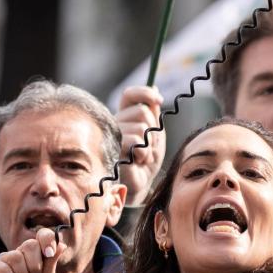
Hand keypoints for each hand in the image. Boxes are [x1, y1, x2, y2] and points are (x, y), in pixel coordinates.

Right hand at [0, 229, 58, 272]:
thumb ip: (51, 265)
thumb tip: (62, 245)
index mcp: (36, 256)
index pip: (42, 236)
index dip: (47, 240)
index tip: (49, 253)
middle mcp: (20, 255)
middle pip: (30, 245)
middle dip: (34, 267)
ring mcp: (5, 260)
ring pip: (15, 256)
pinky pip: (2, 266)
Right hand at [116, 85, 164, 206]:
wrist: (141, 184)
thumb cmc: (147, 160)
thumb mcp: (155, 134)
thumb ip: (154, 113)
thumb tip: (155, 88)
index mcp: (125, 116)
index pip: (130, 95)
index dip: (145, 93)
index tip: (159, 101)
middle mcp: (116, 122)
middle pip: (142, 112)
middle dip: (154, 130)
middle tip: (150, 146)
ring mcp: (113, 135)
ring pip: (141, 128)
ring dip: (150, 146)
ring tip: (144, 156)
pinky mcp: (113, 149)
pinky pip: (136, 142)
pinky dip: (144, 153)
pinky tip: (139, 162)